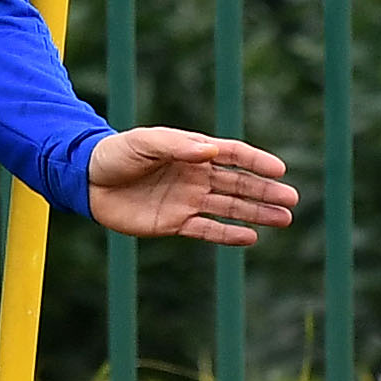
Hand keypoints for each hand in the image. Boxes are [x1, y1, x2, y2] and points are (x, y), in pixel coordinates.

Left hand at [84, 128, 296, 245]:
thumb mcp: (145, 143)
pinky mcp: (175, 223)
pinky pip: (207, 230)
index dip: (257, 162)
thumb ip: (177, 147)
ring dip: (257, 213)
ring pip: (230, 207)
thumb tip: (211, 151)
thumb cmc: (116, 154)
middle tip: (293, 199)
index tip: (280, 170)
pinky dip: (228, 234)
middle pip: (239, 184)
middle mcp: (195, 176)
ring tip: (284, 219)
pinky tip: (251, 236)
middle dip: (266, 191)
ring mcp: (187, 200)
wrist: (87, 181)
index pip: (233, 155)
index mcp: (192, 152)